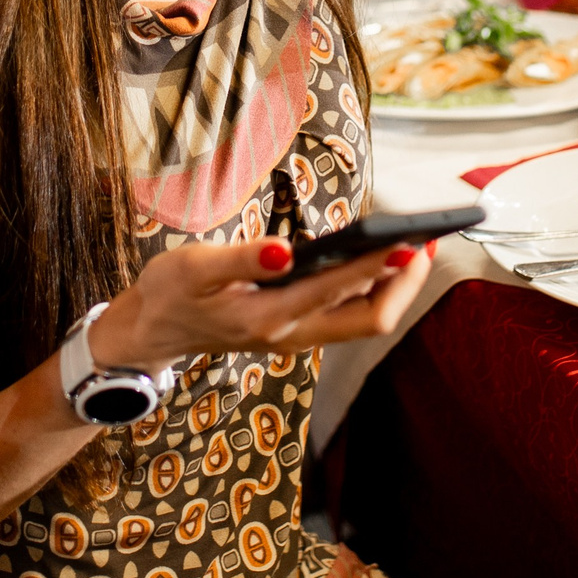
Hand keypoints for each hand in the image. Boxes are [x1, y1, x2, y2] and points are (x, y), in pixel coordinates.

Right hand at [89, 235, 434, 371]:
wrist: (150, 333)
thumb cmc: (169, 292)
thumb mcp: (193, 267)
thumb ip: (242, 260)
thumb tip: (286, 250)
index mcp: (266, 317)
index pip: (338, 292)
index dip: (377, 267)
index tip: (407, 239)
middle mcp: (290, 335)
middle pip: (368, 320)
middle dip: (403, 284)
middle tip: (427, 242)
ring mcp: (295, 338)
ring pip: (362, 322)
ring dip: (393, 288)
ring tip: (416, 246)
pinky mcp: (295, 331)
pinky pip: (347, 317)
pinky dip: (371, 290)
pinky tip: (380, 262)